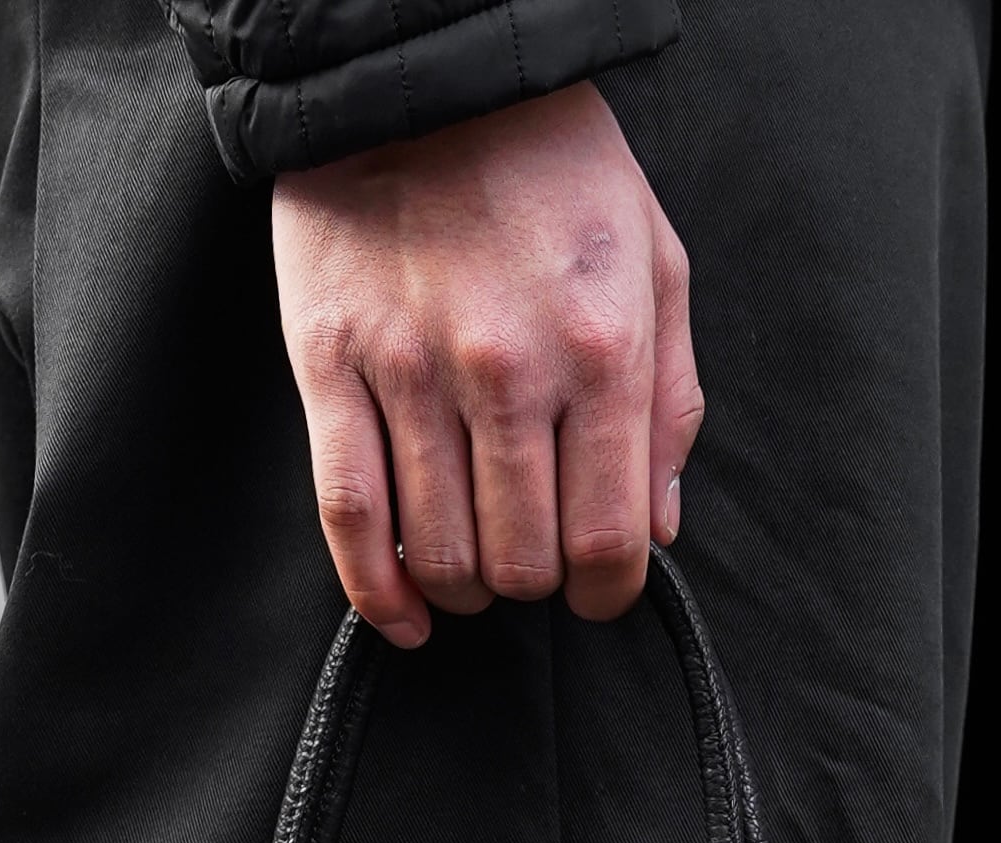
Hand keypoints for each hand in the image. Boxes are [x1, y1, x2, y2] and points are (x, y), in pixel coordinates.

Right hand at [272, 84, 702, 648]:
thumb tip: (658, 526)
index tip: (598, 590)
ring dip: (464, 585)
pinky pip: (349, 515)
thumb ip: (668, 401)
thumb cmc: (552, 166)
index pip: (607, 538)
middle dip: (535, 584)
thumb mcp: (655, 261)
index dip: (607, 592)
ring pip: (441, 553)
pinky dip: (377, 590)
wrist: (428, 71)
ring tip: (474, 564)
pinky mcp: (331, 362)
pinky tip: (404, 612)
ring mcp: (412, 370)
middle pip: (522, 562)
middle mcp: (508, 369)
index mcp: (601, 348)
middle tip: (533, 558)